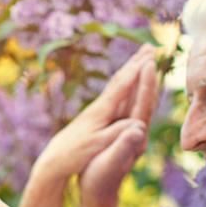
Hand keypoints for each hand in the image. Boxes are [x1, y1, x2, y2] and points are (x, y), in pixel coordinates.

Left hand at [32, 45, 156, 186]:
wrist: (55, 159)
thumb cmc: (76, 154)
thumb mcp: (97, 146)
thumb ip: (117, 134)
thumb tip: (138, 125)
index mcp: (101, 112)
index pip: (122, 87)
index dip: (137, 72)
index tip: (150, 58)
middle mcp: (98, 106)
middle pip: (119, 80)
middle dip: (135, 63)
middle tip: (149, 47)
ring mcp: (96, 109)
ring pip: (115, 84)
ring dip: (129, 69)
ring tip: (140, 57)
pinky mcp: (93, 115)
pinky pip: (112, 93)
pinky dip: (122, 82)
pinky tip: (124, 81)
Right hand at [79, 49, 157, 205]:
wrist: (99, 195)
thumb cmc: (100, 179)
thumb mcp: (110, 162)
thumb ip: (123, 145)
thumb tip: (138, 128)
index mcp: (134, 135)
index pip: (143, 103)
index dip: (146, 81)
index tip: (149, 59)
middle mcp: (137, 132)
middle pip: (145, 98)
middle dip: (148, 74)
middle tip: (151, 49)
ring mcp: (131, 133)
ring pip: (138, 102)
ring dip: (141, 81)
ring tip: (143, 62)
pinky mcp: (124, 135)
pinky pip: (129, 109)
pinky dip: (131, 94)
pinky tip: (128, 88)